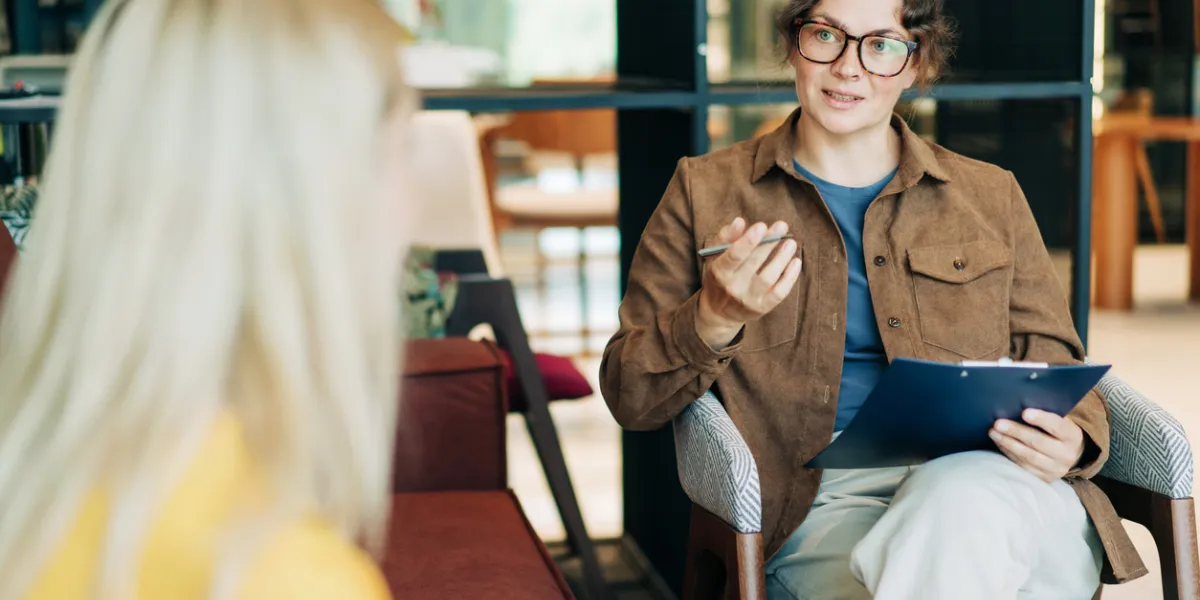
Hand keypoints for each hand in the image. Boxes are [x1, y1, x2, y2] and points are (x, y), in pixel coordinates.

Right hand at [696, 218, 801, 348]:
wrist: (718, 312)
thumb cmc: (718, 277)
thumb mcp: (714, 256)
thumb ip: (725, 237)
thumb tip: (739, 221)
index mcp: (719, 272)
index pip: (734, 256)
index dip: (748, 241)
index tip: (762, 226)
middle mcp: (732, 287)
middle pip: (754, 262)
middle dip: (769, 242)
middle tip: (782, 226)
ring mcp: (748, 299)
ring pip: (768, 277)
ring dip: (782, 258)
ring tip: (790, 243)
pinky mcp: (762, 308)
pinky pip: (779, 293)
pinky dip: (790, 277)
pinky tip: (795, 262)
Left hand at [989, 408, 1085, 482]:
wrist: (1068, 454)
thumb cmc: (1056, 431)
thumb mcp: (1059, 421)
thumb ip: (1044, 414)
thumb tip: (1018, 404)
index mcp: (1073, 436)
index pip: (1057, 426)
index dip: (1041, 419)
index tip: (1024, 412)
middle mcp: (1067, 455)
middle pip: (1038, 442)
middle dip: (1016, 432)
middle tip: (998, 423)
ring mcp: (1056, 469)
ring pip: (1028, 456)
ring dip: (1007, 443)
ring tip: (993, 432)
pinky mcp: (1045, 478)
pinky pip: (1023, 466)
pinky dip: (1009, 453)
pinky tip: (1000, 443)